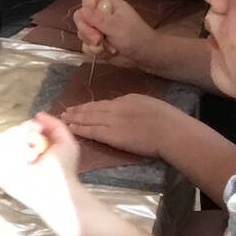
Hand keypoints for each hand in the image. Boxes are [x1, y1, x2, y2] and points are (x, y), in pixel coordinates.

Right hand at [0, 114, 81, 212]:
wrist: (58, 191)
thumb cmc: (64, 170)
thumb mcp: (66, 142)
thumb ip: (55, 125)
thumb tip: (37, 115)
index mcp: (27, 149)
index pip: (19, 129)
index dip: (28, 128)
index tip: (39, 131)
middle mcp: (14, 156)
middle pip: (9, 133)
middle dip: (23, 134)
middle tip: (35, 146)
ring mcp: (4, 165)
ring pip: (2, 141)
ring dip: (17, 144)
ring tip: (31, 156)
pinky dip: (10, 154)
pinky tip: (24, 161)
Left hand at [59, 93, 181, 159]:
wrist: (170, 131)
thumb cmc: (169, 120)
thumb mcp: (151, 105)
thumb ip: (136, 107)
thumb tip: (130, 111)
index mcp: (128, 99)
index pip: (105, 103)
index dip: (92, 105)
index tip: (83, 106)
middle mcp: (116, 108)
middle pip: (93, 108)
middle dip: (78, 109)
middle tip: (66, 110)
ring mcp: (112, 121)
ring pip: (89, 119)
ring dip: (75, 118)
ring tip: (64, 118)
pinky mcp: (112, 136)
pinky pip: (92, 131)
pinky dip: (80, 129)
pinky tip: (71, 128)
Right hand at [73, 0, 160, 67]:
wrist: (143, 55)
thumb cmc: (135, 35)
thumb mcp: (117, 26)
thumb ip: (99, 19)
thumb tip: (82, 10)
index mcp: (107, 3)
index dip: (86, 5)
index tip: (91, 18)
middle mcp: (99, 14)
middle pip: (80, 16)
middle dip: (87, 31)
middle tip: (98, 40)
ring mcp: (96, 28)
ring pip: (81, 33)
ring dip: (92, 44)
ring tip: (108, 48)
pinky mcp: (94, 42)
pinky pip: (85, 46)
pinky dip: (95, 51)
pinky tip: (107, 52)